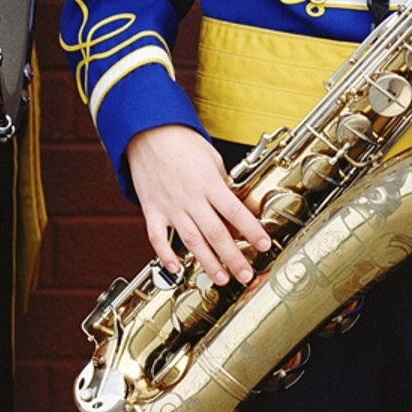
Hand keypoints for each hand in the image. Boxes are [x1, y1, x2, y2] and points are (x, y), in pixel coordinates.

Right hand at [124, 124, 271, 284]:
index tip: (264, 245)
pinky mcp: (152, 210)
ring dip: (208, 262)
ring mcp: (170, 206)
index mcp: (209, 183)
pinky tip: (177, 269)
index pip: (236, 212)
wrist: (147, 133)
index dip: (252, 231)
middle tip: (246, 274)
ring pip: (191, 240)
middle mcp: (191, 197)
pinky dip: (166, 255)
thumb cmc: (182, 142)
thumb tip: (237, 206)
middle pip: (216, 233)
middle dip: (233, 257)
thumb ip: (224, 185)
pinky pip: (157, 237)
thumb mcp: (212, 159)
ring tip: (222, 279)